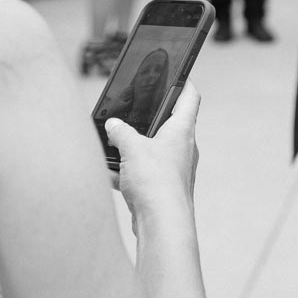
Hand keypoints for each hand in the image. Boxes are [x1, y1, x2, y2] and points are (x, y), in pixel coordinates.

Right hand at [107, 83, 200, 223]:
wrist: (162, 223)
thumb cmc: (156, 181)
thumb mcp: (132, 148)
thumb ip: (120, 132)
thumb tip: (113, 124)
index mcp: (182, 130)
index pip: (190, 97)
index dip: (184, 83)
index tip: (177, 74)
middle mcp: (183, 147)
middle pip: (169, 124)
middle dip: (149, 119)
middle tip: (132, 110)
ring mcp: (174, 167)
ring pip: (152, 150)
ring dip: (133, 148)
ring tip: (112, 145)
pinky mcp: (162, 187)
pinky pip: (143, 173)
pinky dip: (127, 172)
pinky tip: (108, 174)